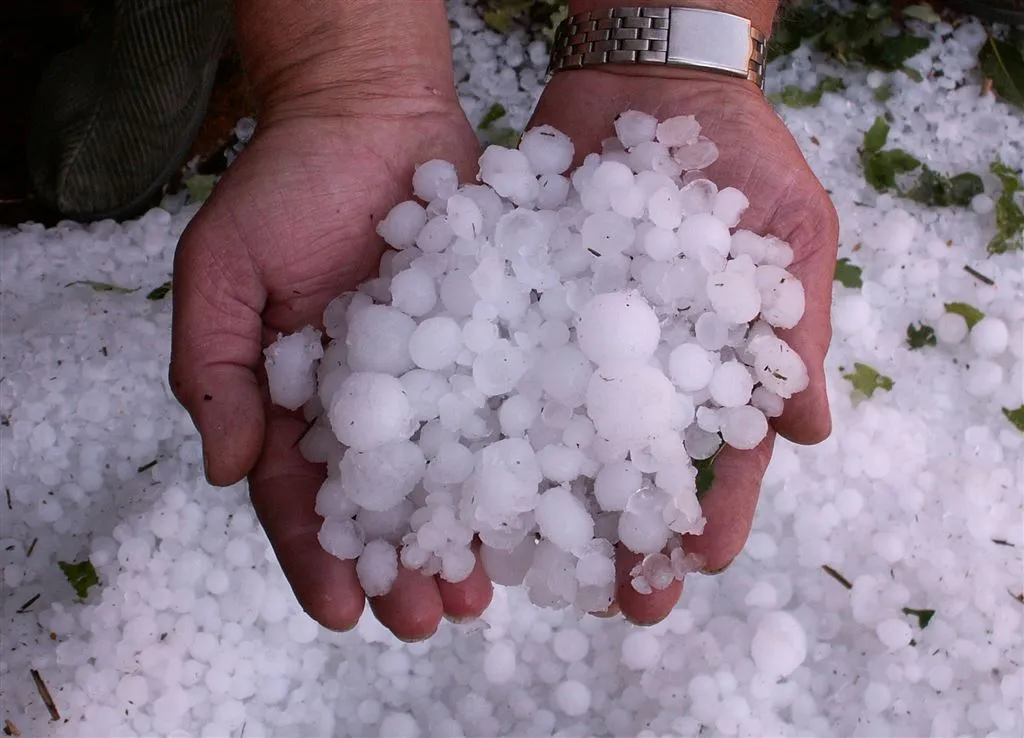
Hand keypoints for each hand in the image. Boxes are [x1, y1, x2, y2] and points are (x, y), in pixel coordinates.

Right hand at [169, 93, 493, 639]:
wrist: (371, 110)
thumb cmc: (286, 185)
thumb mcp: (223, 271)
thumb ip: (212, 368)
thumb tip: (225, 469)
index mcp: (296, 397)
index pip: (300, 495)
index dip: (318, 556)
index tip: (344, 611)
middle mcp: (369, 401)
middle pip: (383, 503)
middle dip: (400, 564)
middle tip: (428, 619)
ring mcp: (434, 374)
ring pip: (448, 474)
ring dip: (461, 535)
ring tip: (481, 592)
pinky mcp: (488, 339)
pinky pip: (502, 410)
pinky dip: (515, 461)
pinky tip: (535, 505)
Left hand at [530, 68, 838, 623]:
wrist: (652, 75)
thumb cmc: (741, 155)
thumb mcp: (791, 233)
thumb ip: (794, 326)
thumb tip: (809, 431)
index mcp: (706, 363)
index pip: (714, 456)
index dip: (709, 511)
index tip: (694, 565)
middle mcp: (634, 365)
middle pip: (627, 467)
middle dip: (622, 534)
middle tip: (610, 602)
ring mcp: (569, 338)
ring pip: (554, 434)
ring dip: (546, 498)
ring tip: (527, 561)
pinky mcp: (513, 302)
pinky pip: (496, 365)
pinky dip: (479, 412)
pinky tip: (459, 463)